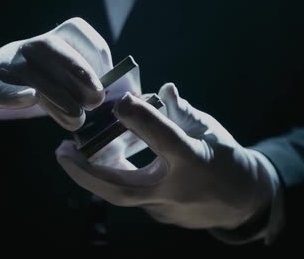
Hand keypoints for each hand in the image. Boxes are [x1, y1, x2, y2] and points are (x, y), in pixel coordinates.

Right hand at [0, 17, 112, 129]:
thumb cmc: (24, 85)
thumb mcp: (51, 78)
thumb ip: (76, 87)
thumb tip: (110, 101)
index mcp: (47, 41)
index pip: (75, 30)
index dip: (96, 52)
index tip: (106, 80)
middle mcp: (26, 47)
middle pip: (54, 49)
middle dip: (80, 72)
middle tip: (96, 100)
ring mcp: (2, 65)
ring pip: (32, 77)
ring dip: (59, 100)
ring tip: (76, 120)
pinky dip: (13, 94)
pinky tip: (28, 100)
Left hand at [56, 83, 274, 228]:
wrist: (243, 202)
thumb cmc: (228, 159)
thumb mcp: (211, 129)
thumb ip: (182, 111)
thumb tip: (163, 89)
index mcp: (194, 160)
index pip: (163, 138)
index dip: (140, 118)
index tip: (119, 101)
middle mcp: (175, 189)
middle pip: (123, 188)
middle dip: (86, 172)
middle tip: (60, 151)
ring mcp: (166, 208)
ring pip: (121, 195)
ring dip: (91, 176)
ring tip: (68, 154)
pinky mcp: (159, 214)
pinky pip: (130, 195)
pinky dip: (111, 177)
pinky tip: (96, 160)